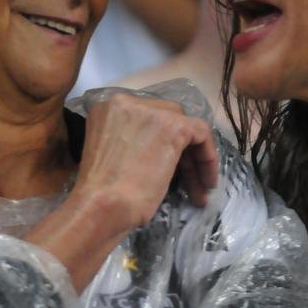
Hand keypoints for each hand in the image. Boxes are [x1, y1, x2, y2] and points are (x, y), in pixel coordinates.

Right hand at [73, 94, 217, 232]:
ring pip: (184, 126)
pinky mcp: (172, 125)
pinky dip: (207, 156)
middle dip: (181, 151)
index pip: (147, 119)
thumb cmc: (100, 194)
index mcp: (108, 108)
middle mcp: (127, 101)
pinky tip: (207, 181)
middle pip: (167, 119)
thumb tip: (156, 150)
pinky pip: (200, 132)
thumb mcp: (112, 155)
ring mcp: (150, 111)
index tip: (170, 171)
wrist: (101, 206)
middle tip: (187, 182)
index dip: (161, 144)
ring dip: (194, 159)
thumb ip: (130, 142)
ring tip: (199, 191)